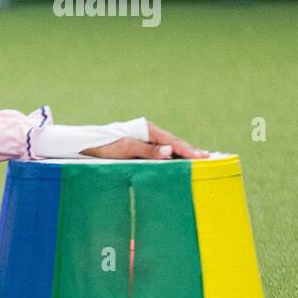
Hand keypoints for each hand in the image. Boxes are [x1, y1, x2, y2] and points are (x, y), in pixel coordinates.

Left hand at [81, 121, 203, 160]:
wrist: (87, 146)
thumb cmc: (105, 147)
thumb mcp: (126, 149)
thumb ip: (147, 150)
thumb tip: (169, 150)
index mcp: (149, 131)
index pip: (174, 142)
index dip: (189, 151)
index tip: (204, 158)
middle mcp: (150, 135)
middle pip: (175, 145)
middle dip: (191, 153)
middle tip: (210, 161)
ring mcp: (147, 142)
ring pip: (170, 151)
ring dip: (183, 158)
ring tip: (200, 165)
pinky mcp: (142, 150)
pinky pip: (161, 156)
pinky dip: (172, 161)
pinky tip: (180, 167)